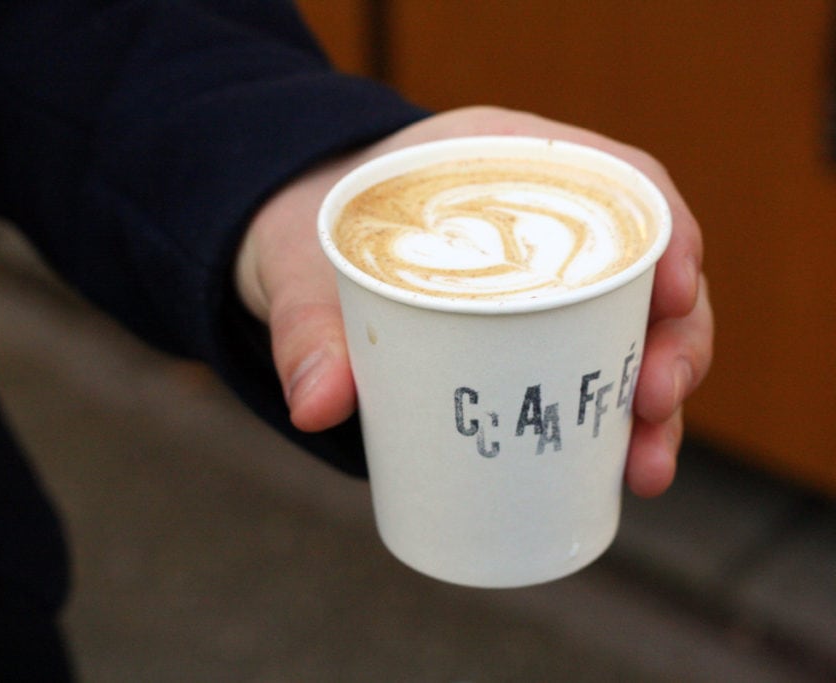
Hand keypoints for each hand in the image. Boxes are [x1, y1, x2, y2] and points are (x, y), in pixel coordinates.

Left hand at [235, 106, 712, 497]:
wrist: (299, 258)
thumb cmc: (312, 241)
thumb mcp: (304, 274)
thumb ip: (307, 332)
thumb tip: (315, 408)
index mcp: (506, 165)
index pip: (619, 180)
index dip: (666, 229)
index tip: (676, 290)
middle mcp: (545, 221)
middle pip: (644, 270)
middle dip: (673, 340)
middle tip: (653, 402)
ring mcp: (548, 283)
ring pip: (634, 331)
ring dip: (657, 401)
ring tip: (645, 466)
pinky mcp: (534, 337)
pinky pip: (596, 371)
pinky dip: (619, 422)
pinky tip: (626, 471)